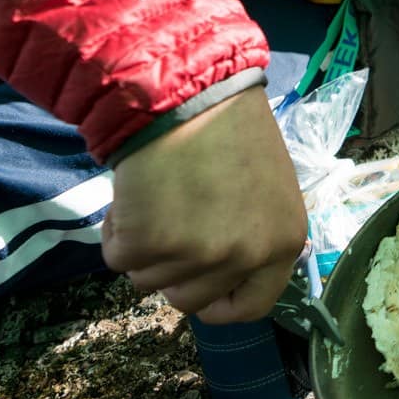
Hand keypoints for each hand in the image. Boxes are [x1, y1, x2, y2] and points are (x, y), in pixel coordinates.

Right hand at [101, 84, 306, 322]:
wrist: (189, 93)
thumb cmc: (229, 129)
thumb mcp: (265, 189)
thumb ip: (251, 233)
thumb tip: (225, 268)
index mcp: (282, 243)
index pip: (252, 306)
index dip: (219, 303)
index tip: (198, 284)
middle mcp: (245, 256)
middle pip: (190, 300)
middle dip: (171, 270)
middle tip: (168, 225)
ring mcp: (198, 255)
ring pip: (148, 280)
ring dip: (142, 246)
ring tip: (155, 196)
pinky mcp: (150, 244)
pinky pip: (116, 258)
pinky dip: (115, 231)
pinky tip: (134, 193)